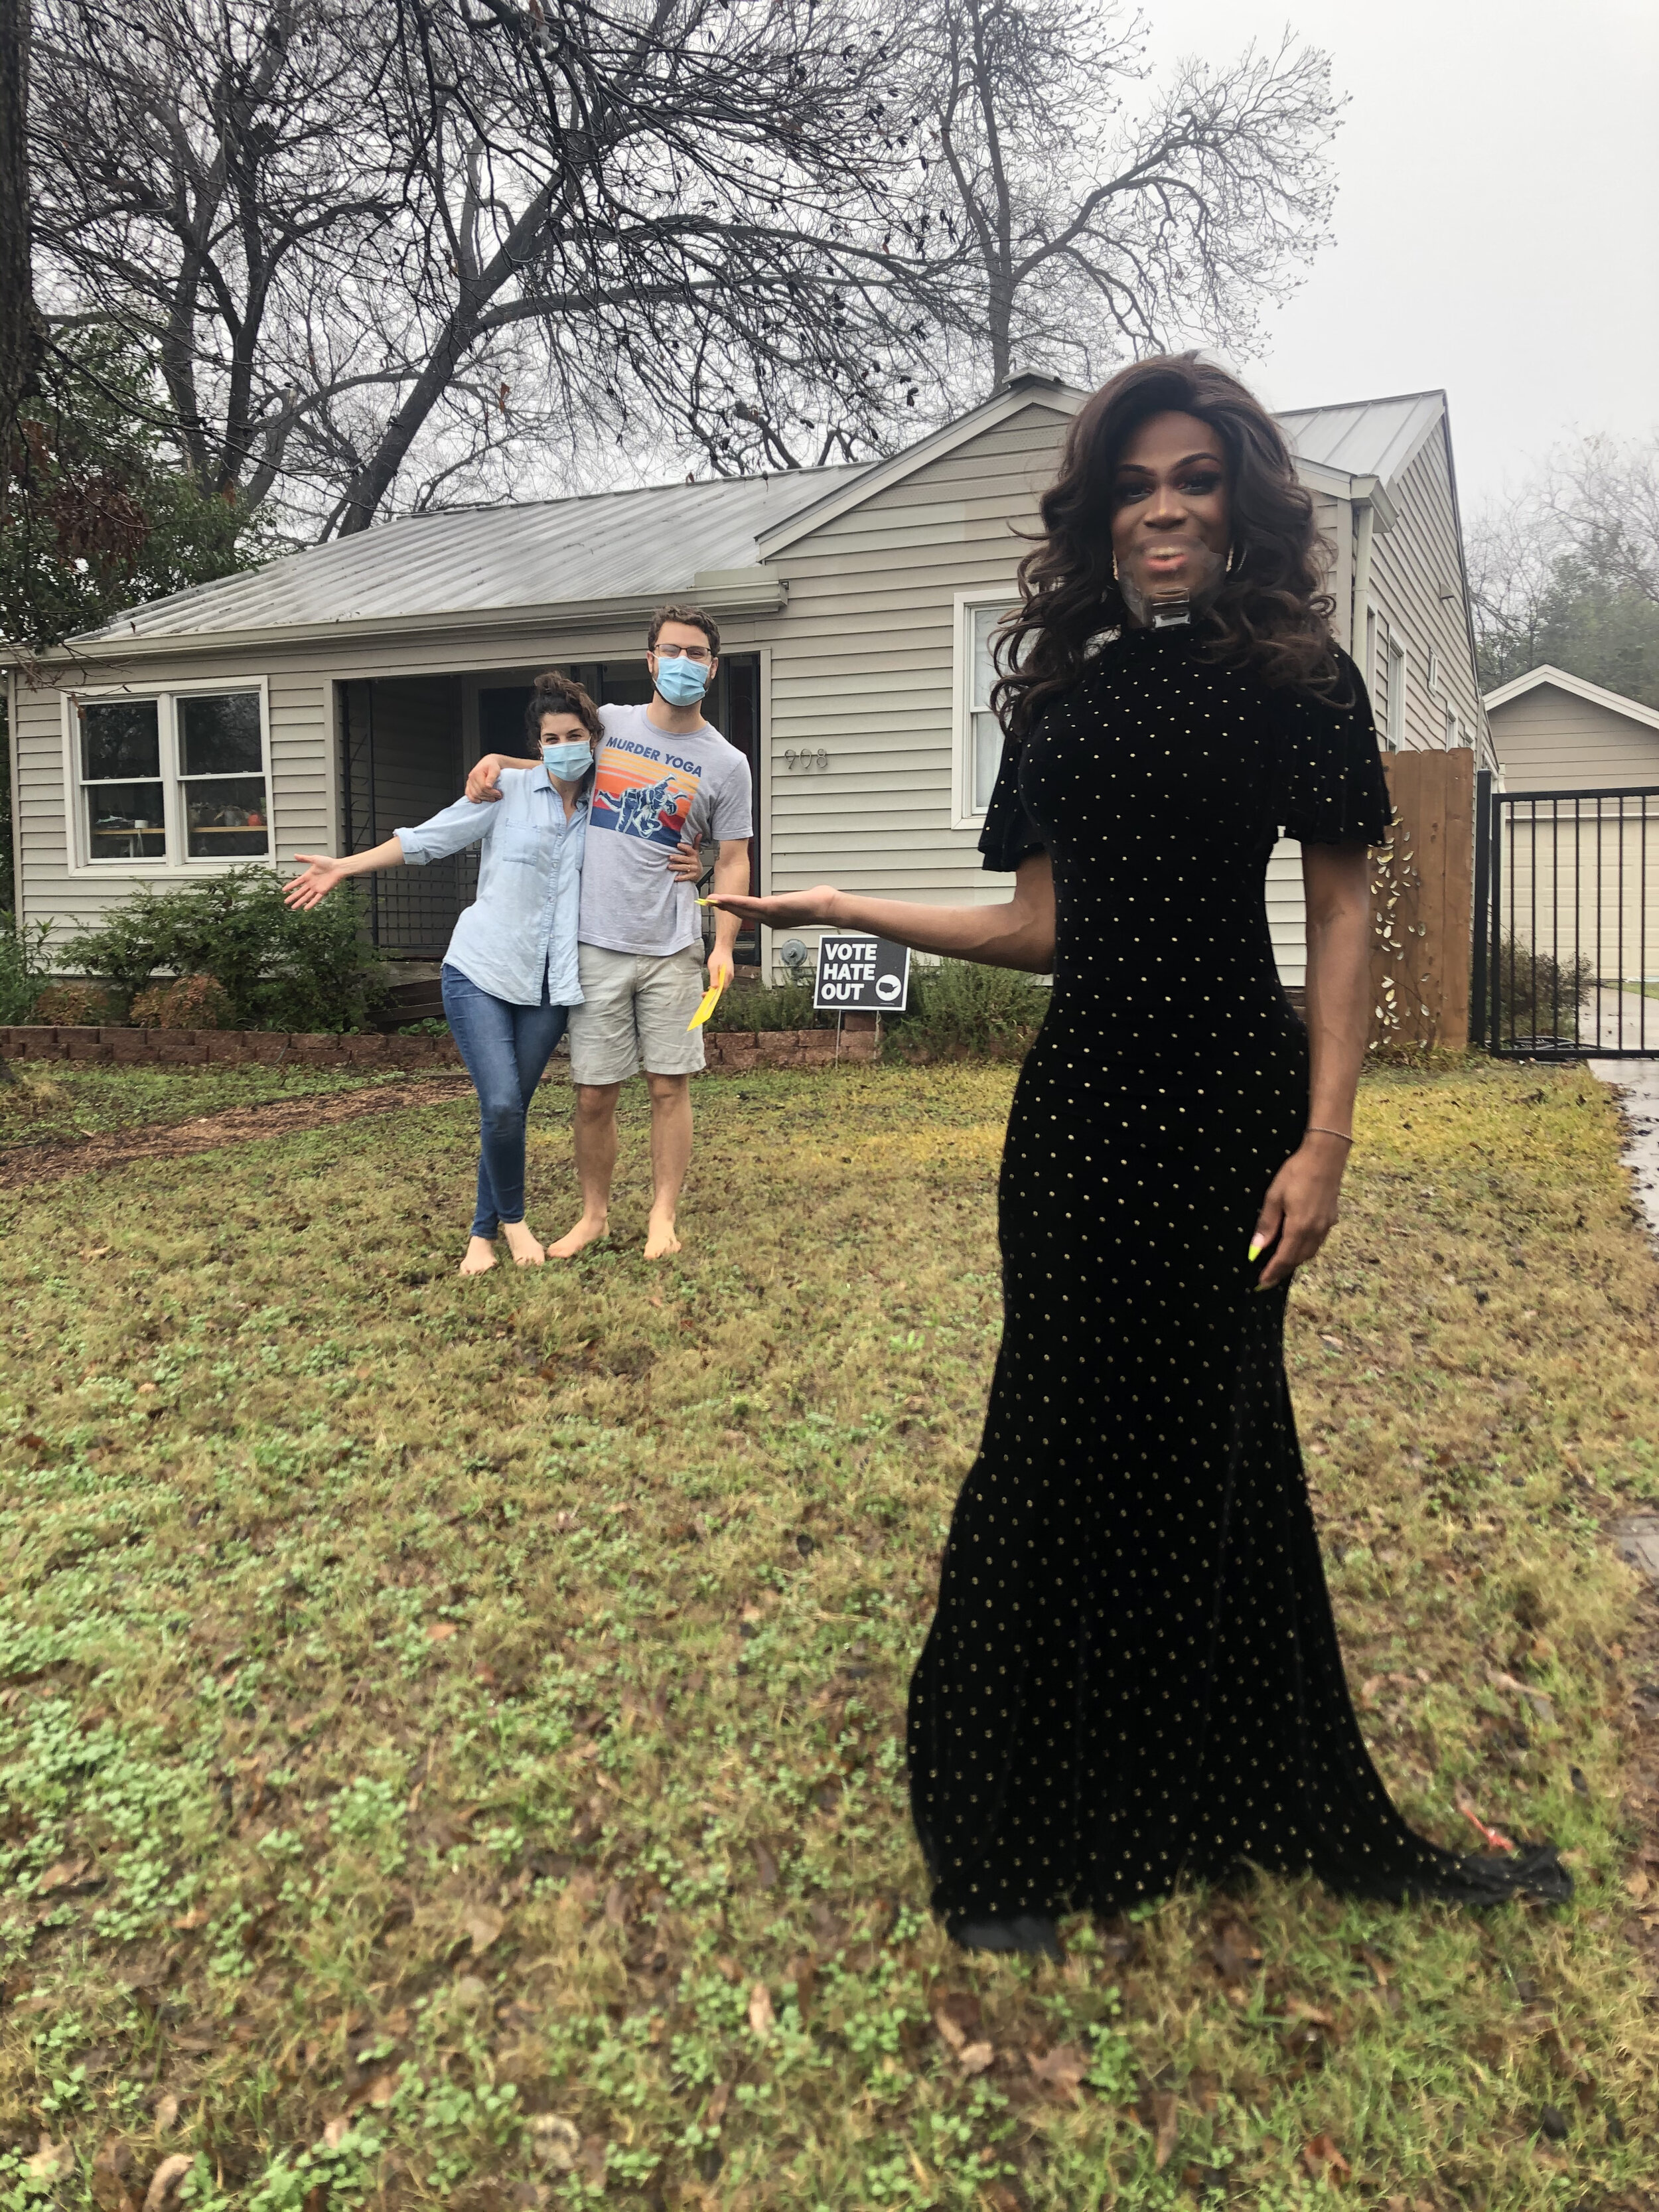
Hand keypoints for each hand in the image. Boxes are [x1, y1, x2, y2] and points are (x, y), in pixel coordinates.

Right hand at [284, 854, 350, 908]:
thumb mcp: (314, 859)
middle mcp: (311, 883)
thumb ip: (304, 858)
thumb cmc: (328, 862)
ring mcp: (317, 888)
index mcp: (308, 876)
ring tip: (293, 907)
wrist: (339, 867)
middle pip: (300, 892)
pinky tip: (306, 908)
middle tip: (286, 902)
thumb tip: (295, 855)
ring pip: (306, 897)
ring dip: (300, 902)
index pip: (297, 882)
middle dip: (293, 897)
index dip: (290, 886)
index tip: (284, 890)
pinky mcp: (323, 891)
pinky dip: (311, 903)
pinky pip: (316, 899)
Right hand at [464, 753, 509, 803]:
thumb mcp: (495, 769)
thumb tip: (488, 786)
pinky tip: (480, 801)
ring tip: (493, 798)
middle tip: (498, 796)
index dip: (491, 792)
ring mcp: (469, 782)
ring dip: (484, 799)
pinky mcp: (469, 785)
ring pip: (474, 795)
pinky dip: (473, 799)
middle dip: (489, 796)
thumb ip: (492, 777)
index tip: (499, 794)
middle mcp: (471, 778)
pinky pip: (468, 794)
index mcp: (476, 773)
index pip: (483, 787)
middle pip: (479, 792)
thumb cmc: (492, 765)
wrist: (488, 762)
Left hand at [669, 833, 703, 883]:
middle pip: (685, 859)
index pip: (689, 849)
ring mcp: (693, 869)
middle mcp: (694, 861)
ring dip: (677, 867)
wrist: (699, 872)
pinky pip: (686, 877)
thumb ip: (696, 842)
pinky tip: (675, 878)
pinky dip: (681, 878)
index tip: (678, 845)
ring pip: (684, 867)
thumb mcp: (696, 851)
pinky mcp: (692, 876)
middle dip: (677, 858)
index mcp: (694, 854)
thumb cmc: (694, 860)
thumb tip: (699, 834)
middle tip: (670, 857)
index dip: (684, 847)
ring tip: (669, 867)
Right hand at [704, 884, 840, 927]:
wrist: (827, 907)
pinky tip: (724, 900)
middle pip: (742, 913)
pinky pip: (749, 905)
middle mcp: (769, 919)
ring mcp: (769, 915)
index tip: (722, 904)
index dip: (735, 909)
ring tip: (711, 901)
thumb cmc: (817, 904)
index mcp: (773, 918)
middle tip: (709, 903)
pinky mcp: (771, 908)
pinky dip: (734, 903)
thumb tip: (801, 896)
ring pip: (742, 910)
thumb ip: (794, 900)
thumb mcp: (799, 901)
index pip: (750, 913)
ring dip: (725, 905)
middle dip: (725, 908)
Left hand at [706, 946, 734, 991]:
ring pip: (723, 986)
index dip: (713, 994)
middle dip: (714, 993)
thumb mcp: (713, 967)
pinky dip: (718, 985)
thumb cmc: (718, 956)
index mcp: (726, 976)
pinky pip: (723, 982)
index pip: (721, 990)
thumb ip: (714, 978)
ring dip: (715, 989)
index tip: (705, 995)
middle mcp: (729, 977)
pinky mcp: (728, 974)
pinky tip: (713, 983)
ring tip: (708, 989)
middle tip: (705, 993)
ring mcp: (729, 976)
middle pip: (722, 990)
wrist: (724, 948)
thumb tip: (714, 988)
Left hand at [1249, 1135, 1347, 1289]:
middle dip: (1283, 1270)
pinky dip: (1305, 1249)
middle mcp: (1316, 1231)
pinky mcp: (1332, 1219)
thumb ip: (1267, 1224)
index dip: (1273, 1272)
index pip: (1284, 1258)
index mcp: (1299, 1227)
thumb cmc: (1296, 1173)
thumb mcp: (1274, 1197)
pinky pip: (1317, 1242)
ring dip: (1295, 1261)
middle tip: (1268, 1278)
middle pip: (1298, 1259)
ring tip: (1280, 1265)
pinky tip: (1297, 1245)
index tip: (1262, 1283)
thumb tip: (1257, 1248)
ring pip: (1310, 1252)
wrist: (1326, 1157)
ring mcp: (1326, 1226)